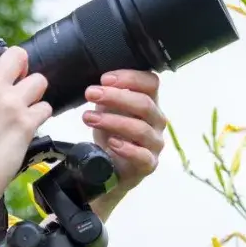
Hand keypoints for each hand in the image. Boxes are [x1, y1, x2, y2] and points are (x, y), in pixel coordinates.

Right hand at [0, 20, 52, 207]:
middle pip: (17, 54)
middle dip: (19, 63)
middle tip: (16, 76)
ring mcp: (11, 106)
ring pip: (38, 79)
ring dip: (34, 88)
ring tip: (26, 101)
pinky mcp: (27, 124)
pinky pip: (45, 107)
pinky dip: (41, 113)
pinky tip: (30, 122)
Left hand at [81, 69, 166, 216]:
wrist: (111, 168)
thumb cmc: (113, 134)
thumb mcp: (107, 111)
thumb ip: (106, 97)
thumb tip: (96, 86)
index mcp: (150, 102)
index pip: (151, 82)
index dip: (130, 77)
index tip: (105, 79)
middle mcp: (157, 121)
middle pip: (144, 104)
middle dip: (115, 97)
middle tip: (91, 94)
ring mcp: (155, 143)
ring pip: (141, 129)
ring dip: (113, 121)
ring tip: (89, 118)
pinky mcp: (149, 164)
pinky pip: (143, 156)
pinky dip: (127, 149)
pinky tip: (112, 143)